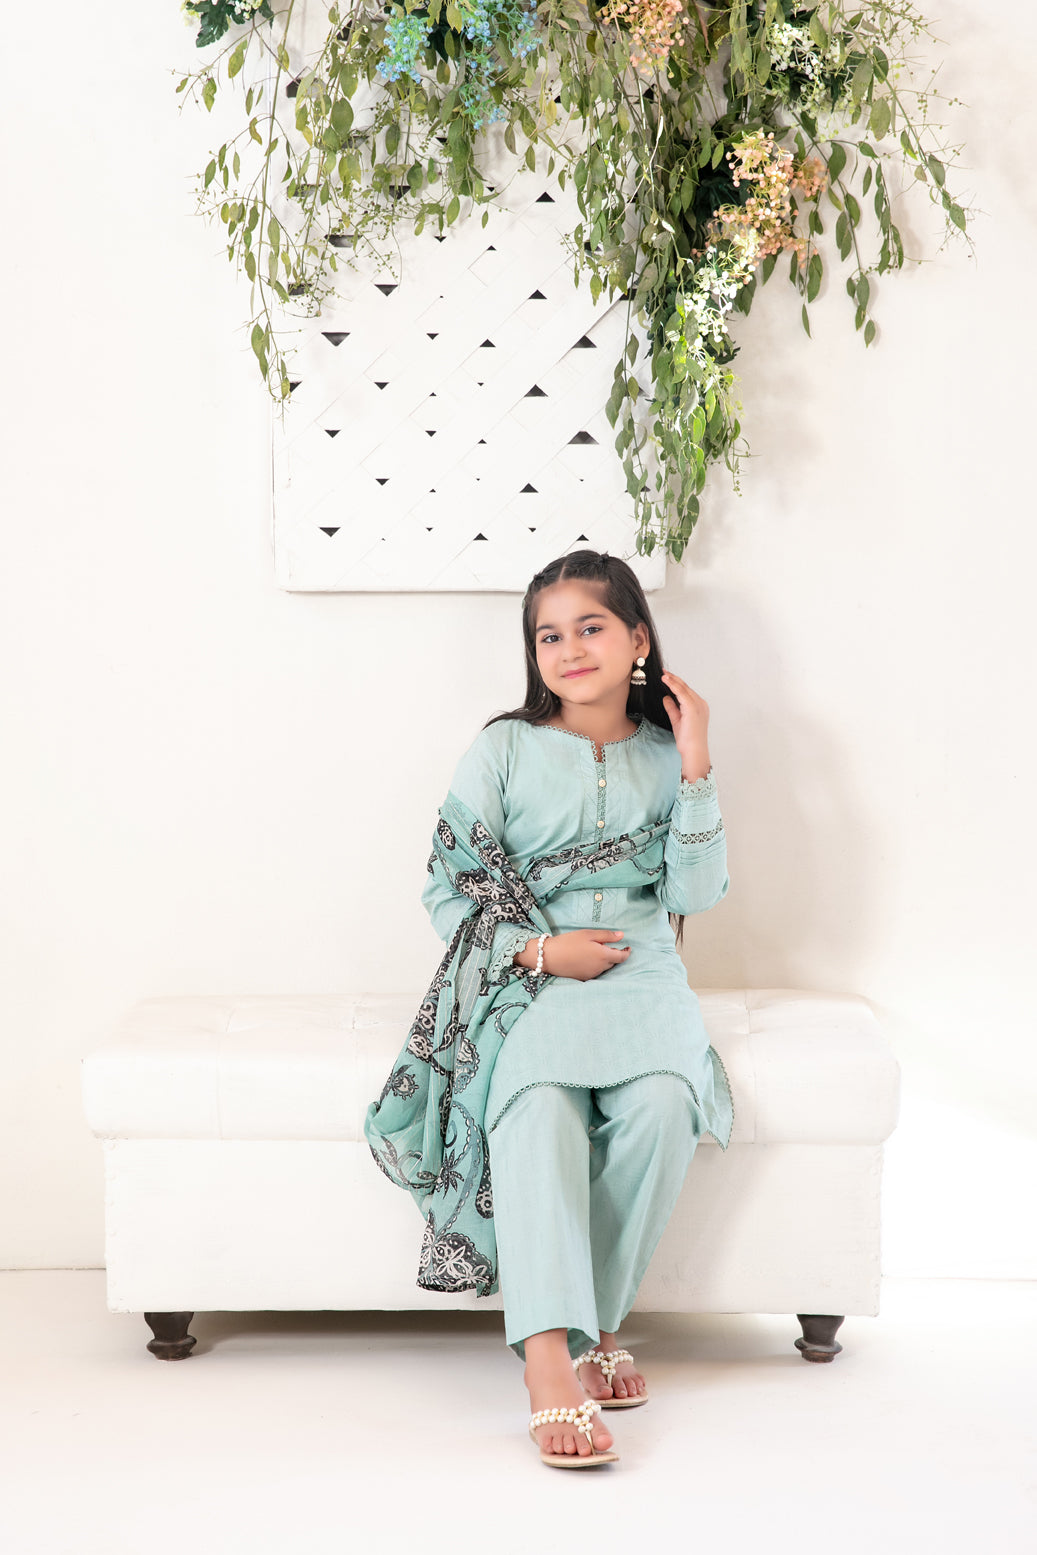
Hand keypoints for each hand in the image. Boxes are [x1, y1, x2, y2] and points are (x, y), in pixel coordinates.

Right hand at [515, 929, 630, 980]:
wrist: (549, 957)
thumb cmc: (568, 942)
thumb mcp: (588, 934)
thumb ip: (607, 936)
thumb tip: (622, 936)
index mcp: (603, 955)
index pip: (622, 957)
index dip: (627, 952)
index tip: (628, 948)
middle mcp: (600, 967)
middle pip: (613, 962)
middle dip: (614, 955)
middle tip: (608, 946)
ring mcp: (592, 974)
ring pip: (604, 968)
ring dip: (605, 961)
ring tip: (595, 951)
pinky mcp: (584, 978)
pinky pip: (595, 972)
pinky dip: (596, 966)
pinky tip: (586, 959)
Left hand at [660, 670, 710, 776]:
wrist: (693, 750)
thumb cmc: (688, 740)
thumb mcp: (677, 720)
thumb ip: (672, 708)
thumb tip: (666, 697)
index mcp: (699, 707)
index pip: (686, 691)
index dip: (676, 683)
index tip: (667, 677)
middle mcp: (701, 704)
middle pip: (686, 687)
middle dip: (674, 678)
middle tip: (663, 672)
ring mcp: (698, 705)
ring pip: (684, 688)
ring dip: (673, 680)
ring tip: (663, 674)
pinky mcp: (693, 708)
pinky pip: (682, 693)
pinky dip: (673, 685)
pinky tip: (666, 680)